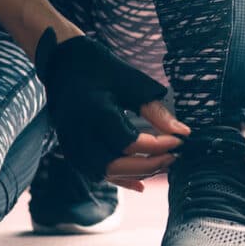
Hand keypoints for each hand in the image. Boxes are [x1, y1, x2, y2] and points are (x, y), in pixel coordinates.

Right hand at [35, 28, 190, 190]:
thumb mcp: (132, 83)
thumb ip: (155, 110)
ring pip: (105, 172)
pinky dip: (119, 178)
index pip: (130, 143)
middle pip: (116, 164)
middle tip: (173, 157)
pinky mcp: (71, 148)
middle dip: (149, 165)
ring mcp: (71, 143)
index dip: (158, 146)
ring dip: (135, 173)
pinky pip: (95, 172)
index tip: (179, 140)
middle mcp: (79, 132)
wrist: (62, 62)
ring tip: (161, 164)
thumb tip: (183, 132)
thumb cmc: (100, 68)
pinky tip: (140, 183)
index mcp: (95, 112)